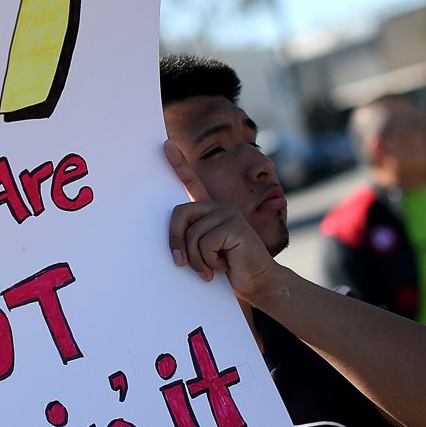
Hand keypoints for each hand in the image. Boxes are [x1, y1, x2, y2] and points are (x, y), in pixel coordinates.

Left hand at [163, 139, 278, 300]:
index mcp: (211, 210)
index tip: (167, 144)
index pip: (192, 182)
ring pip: (192, 234)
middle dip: (176, 241)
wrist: (258, 281)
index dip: (179, 164)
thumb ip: (191, 238)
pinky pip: (204, 243)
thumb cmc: (228, 267)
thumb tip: (170, 243)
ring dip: (196, 259)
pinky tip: (223, 266)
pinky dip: (207, 261)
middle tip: (181, 263)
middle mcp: (220, 206)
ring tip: (211, 268)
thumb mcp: (204, 250)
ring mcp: (229, 213)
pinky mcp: (234, 226)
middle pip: (180, 214)